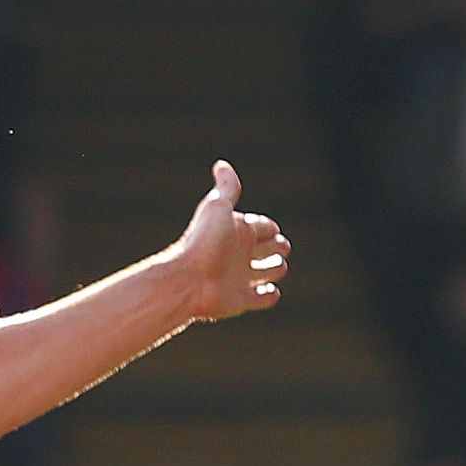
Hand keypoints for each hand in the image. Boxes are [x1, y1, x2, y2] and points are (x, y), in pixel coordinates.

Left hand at [173, 160, 290, 320]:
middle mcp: (241, 254)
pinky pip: (265, 298)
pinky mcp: (243, 300)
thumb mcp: (217, 208)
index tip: (268, 229)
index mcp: (239, 232)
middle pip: (272, 248)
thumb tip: (222, 164)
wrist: (187, 280)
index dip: (270, 227)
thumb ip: (227, 188)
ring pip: (271, 271)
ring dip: (276, 268)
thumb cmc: (203, 242)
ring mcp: (242, 278)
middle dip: (279, 246)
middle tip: (276, 247)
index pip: (266, 227)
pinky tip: (269, 291)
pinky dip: (270, 295)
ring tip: (273, 267)